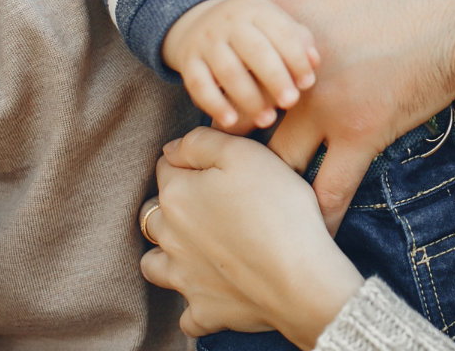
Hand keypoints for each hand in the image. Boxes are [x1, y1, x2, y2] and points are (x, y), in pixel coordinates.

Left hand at [141, 127, 363, 348]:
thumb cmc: (279, 209)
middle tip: (209, 203)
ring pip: (154, 263)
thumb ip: (201, 142)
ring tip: (197, 247)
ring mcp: (184, 278)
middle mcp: (170, 237)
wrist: (301, 277)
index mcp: (177, 195)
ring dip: (167, 254)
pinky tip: (213, 291)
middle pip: (153, 213)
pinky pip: (187, 313)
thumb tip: (172, 148)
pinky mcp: (204, 311)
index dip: (191, 160)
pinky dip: (195, 303)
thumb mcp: (244, 153)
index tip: (217, 166)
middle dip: (172, 205)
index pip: (166, 166)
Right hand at [162, 0, 319, 133]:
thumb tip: (314, 62)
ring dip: (249, 98)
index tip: (308, 83)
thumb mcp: (274, 25)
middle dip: (275, 79)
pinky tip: (232, 121)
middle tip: (290, 102)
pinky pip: (199, 85)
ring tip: (267, 119)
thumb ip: (298, 40)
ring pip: (228, 71)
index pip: (280, 32)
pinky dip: (215, 105)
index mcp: (256, 9)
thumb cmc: (252, 31)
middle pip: (255, 51)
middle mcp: (229, 22)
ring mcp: (206, 41)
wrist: (199, 22)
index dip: (296, 58)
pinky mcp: (188, 62)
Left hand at [226, 0, 454, 231]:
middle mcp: (292, 70)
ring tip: (261, 196)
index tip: (223, 95)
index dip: (219, 84)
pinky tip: (304, 230)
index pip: (222, 67)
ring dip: (265, 182)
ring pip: (272, 166)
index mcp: (279, 19)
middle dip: (231, 141)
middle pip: (237, 123)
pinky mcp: (364, 135)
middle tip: (230, 156)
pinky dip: (313, 214)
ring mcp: (327, 108)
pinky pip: (329, 192)